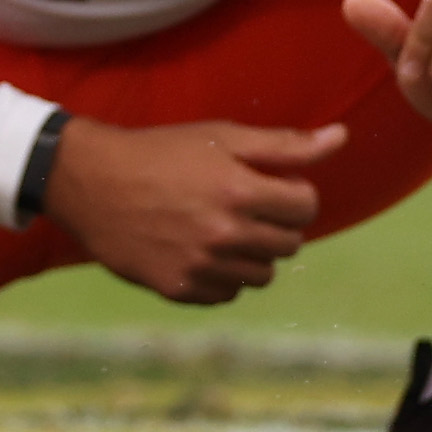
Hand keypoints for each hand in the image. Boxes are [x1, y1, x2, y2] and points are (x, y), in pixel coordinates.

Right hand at [37, 112, 341, 304]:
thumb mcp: (221, 136)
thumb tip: (341, 138)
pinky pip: (227, 294)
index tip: (270, 186)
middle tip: (242, 205)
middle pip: (289, 244)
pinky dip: (222, 277)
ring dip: (252, 254)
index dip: (293, 194)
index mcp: (238, 190)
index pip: (306, 207)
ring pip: (262, 276)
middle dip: (275, 224)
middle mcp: (223, 234)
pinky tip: (198, 249)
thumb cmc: (161, 151)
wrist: (90, 181)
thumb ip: (285, 144)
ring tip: (221, 228)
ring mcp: (201, 266)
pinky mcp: (179, 290)